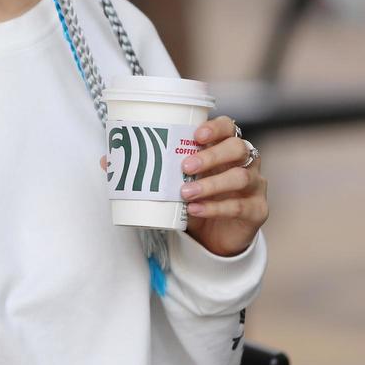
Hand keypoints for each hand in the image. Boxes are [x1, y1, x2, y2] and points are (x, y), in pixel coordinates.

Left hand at [101, 115, 267, 257]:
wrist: (215, 237)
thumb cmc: (195, 199)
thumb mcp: (173, 183)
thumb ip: (147, 169)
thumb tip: (107, 160)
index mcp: (226, 147)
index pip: (229, 127)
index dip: (215, 127)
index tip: (195, 134)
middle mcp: (246, 162)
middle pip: (238, 148)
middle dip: (211, 155)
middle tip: (184, 165)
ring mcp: (255, 186)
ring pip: (240, 177)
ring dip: (211, 184)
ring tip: (185, 193)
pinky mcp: (257, 211)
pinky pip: (240, 206)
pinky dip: (216, 207)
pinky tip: (196, 210)